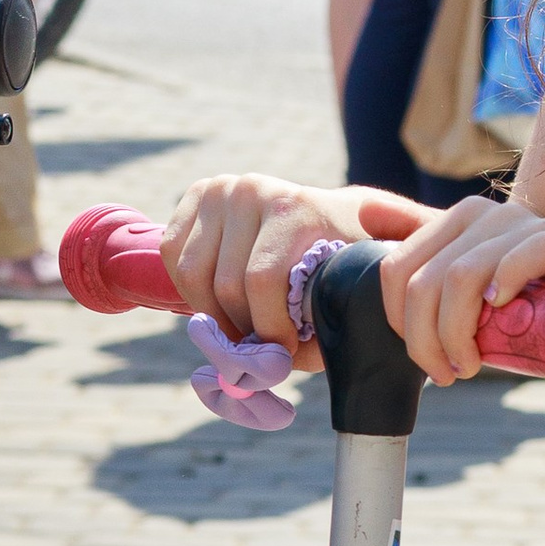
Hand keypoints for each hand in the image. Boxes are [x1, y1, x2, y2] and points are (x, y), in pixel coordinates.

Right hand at [164, 170, 395, 355]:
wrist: (333, 217)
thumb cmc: (351, 259)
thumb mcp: (371, 275)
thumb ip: (359, 309)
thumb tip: (290, 357)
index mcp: (297, 206)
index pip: (261, 281)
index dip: (269, 330)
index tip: (286, 354)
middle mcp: (254, 189)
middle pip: (226, 286)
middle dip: (245, 330)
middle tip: (264, 350)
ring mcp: (221, 188)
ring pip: (193, 277)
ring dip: (216, 317)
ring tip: (245, 330)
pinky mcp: (195, 194)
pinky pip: (173, 257)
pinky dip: (192, 291)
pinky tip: (223, 303)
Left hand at [380, 196, 544, 388]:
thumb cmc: (524, 312)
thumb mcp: (468, 299)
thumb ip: (425, 274)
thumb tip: (364, 224)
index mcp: (452, 223)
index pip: (397, 269)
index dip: (400, 323)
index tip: (423, 359)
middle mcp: (482, 213)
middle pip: (426, 281)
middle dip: (427, 340)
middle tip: (446, 374)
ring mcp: (521, 222)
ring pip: (462, 276)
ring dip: (458, 334)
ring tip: (470, 365)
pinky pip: (520, 257)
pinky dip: (504, 286)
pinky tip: (502, 313)